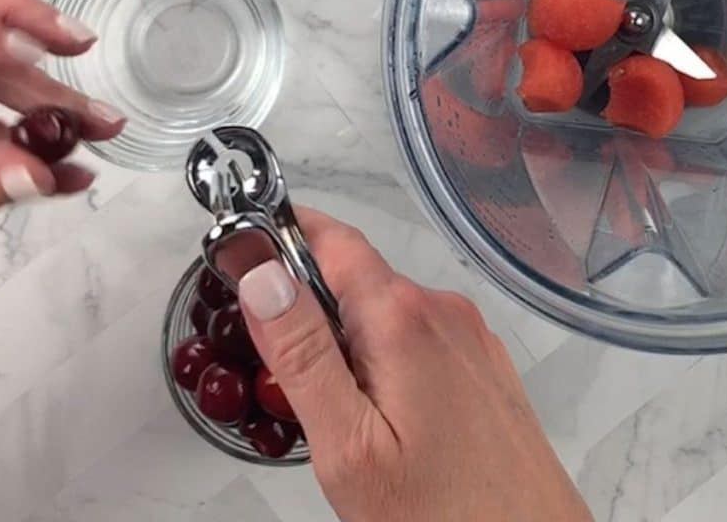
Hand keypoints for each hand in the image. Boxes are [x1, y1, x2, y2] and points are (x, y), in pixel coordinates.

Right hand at [238, 209, 591, 521]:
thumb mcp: (348, 444)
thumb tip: (262, 274)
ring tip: (334, 410)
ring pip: (385, 310)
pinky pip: (418, 337)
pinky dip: (385, 356)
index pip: (331, 238)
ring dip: (347, 336)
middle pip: (355, 275)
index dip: (284, 233)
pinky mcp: (482, 364)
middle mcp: (442, 311)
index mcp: (402, 317)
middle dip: (310, 303)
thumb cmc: (444, 516)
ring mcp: (468, 336)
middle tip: (280, 367)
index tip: (245, 249)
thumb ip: (301, 353)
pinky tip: (382, 415)